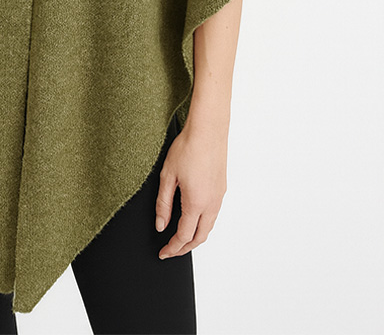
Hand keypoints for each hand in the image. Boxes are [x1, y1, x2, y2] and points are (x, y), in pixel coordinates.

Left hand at [155, 118, 226, 257]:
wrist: (208, 129)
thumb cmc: (188, 147)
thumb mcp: (168, 176)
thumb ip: (163, 204)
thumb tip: (161, 225)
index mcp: (196, 203)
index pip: (184, 236)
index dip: (172, 248)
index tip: (163, 253)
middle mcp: (211, 203)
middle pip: (199, 237)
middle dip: (185, 248)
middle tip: (171, 251)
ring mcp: (219, 196)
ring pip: (209, 227)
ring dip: (195, 237)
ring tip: (181, 238)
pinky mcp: (222, 188)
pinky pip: (214, 215)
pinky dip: (203, 224)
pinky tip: (194, 219)